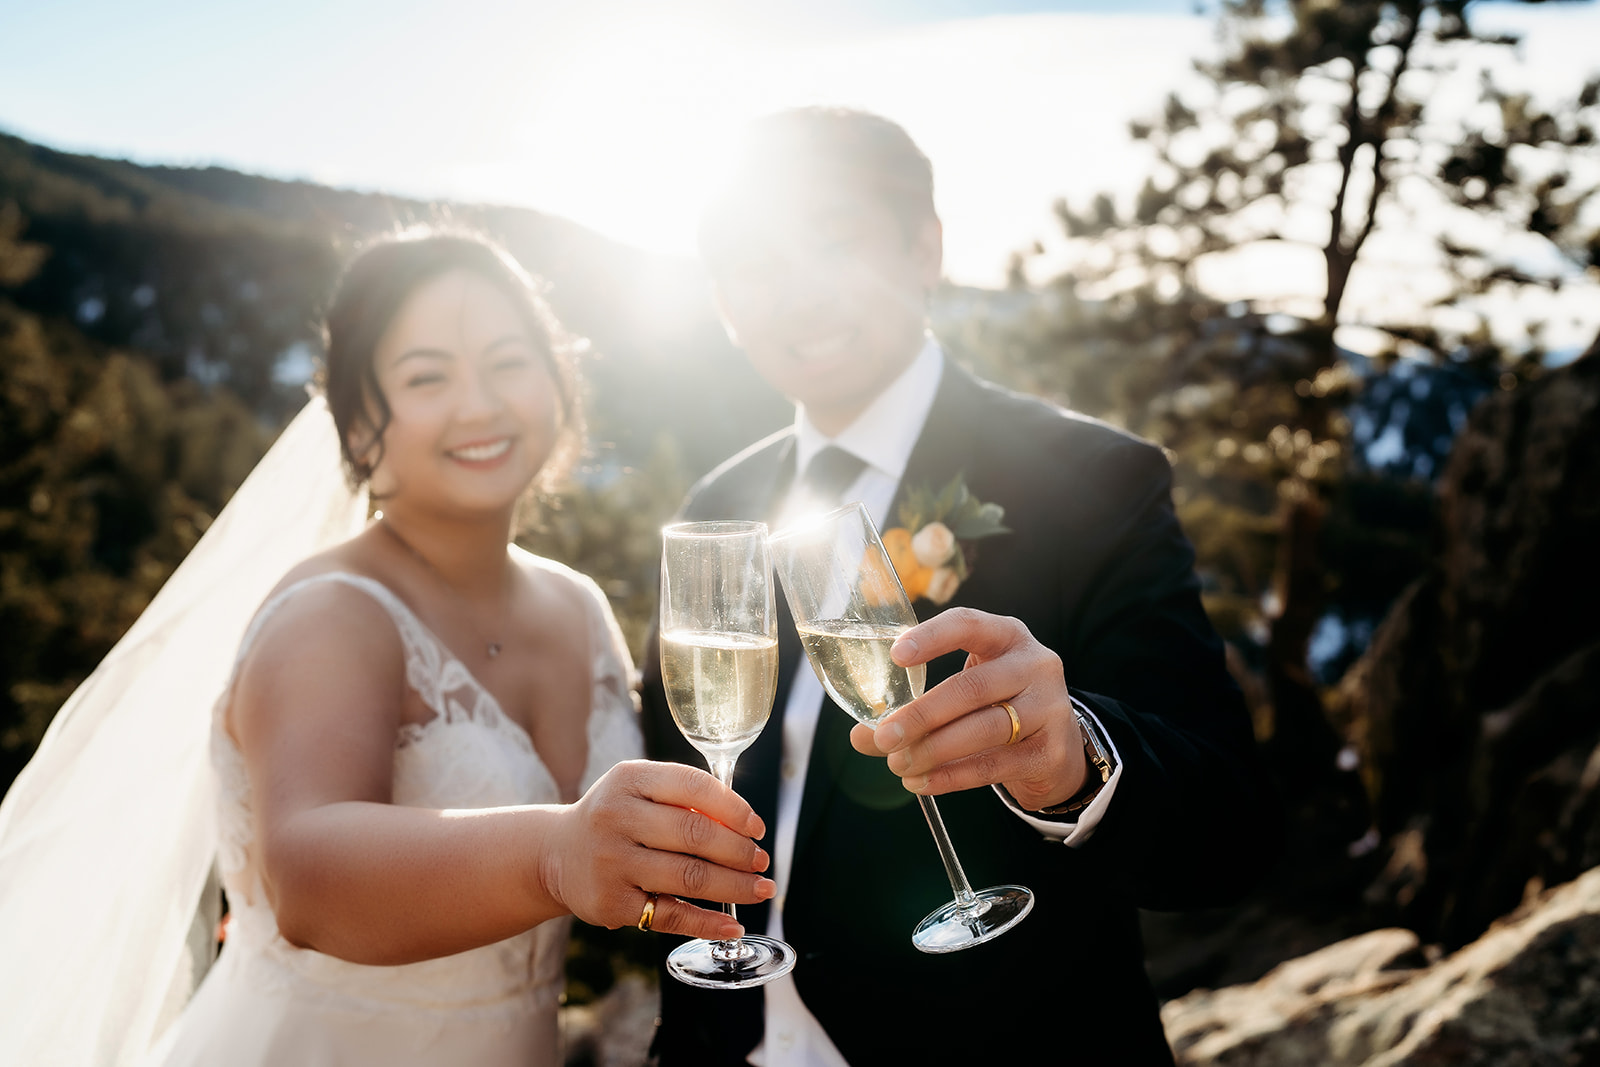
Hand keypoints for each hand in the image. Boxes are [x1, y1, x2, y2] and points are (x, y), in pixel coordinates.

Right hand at [541, 760, 775, 939]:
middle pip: (695, 835)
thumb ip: (684, 799)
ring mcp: (612, 862)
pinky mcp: (611, 903)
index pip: (693, 786)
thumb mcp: (638, 791)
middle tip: (762, 861)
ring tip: (760, 889)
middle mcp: (616, 817)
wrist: (557, 854)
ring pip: (689, 877)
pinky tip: (731, 925)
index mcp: (629, 779)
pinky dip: (707, 923)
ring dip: (735, 887)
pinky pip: (670, 915)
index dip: (733, 808)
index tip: (757, 827)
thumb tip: (745, 826)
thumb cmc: (616, 818)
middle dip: (740, 851)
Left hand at [848, 607, 1087, 810]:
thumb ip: (914, 708)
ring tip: (899, 765)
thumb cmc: (999, 707)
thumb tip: (860, 736)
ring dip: (934, 749)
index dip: (932, 637)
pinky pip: (994, 764)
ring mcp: (1049, 708)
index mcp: (1008, 636)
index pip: (969, 624)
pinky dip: (953, 776)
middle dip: (922, 715)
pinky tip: (922, 782)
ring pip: (985, 728)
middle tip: (884, 737)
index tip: (896, 655)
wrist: (1059, 748)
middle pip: (972, 687)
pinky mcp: (1050, 752)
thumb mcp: (965, 693)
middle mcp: (1034, 665)